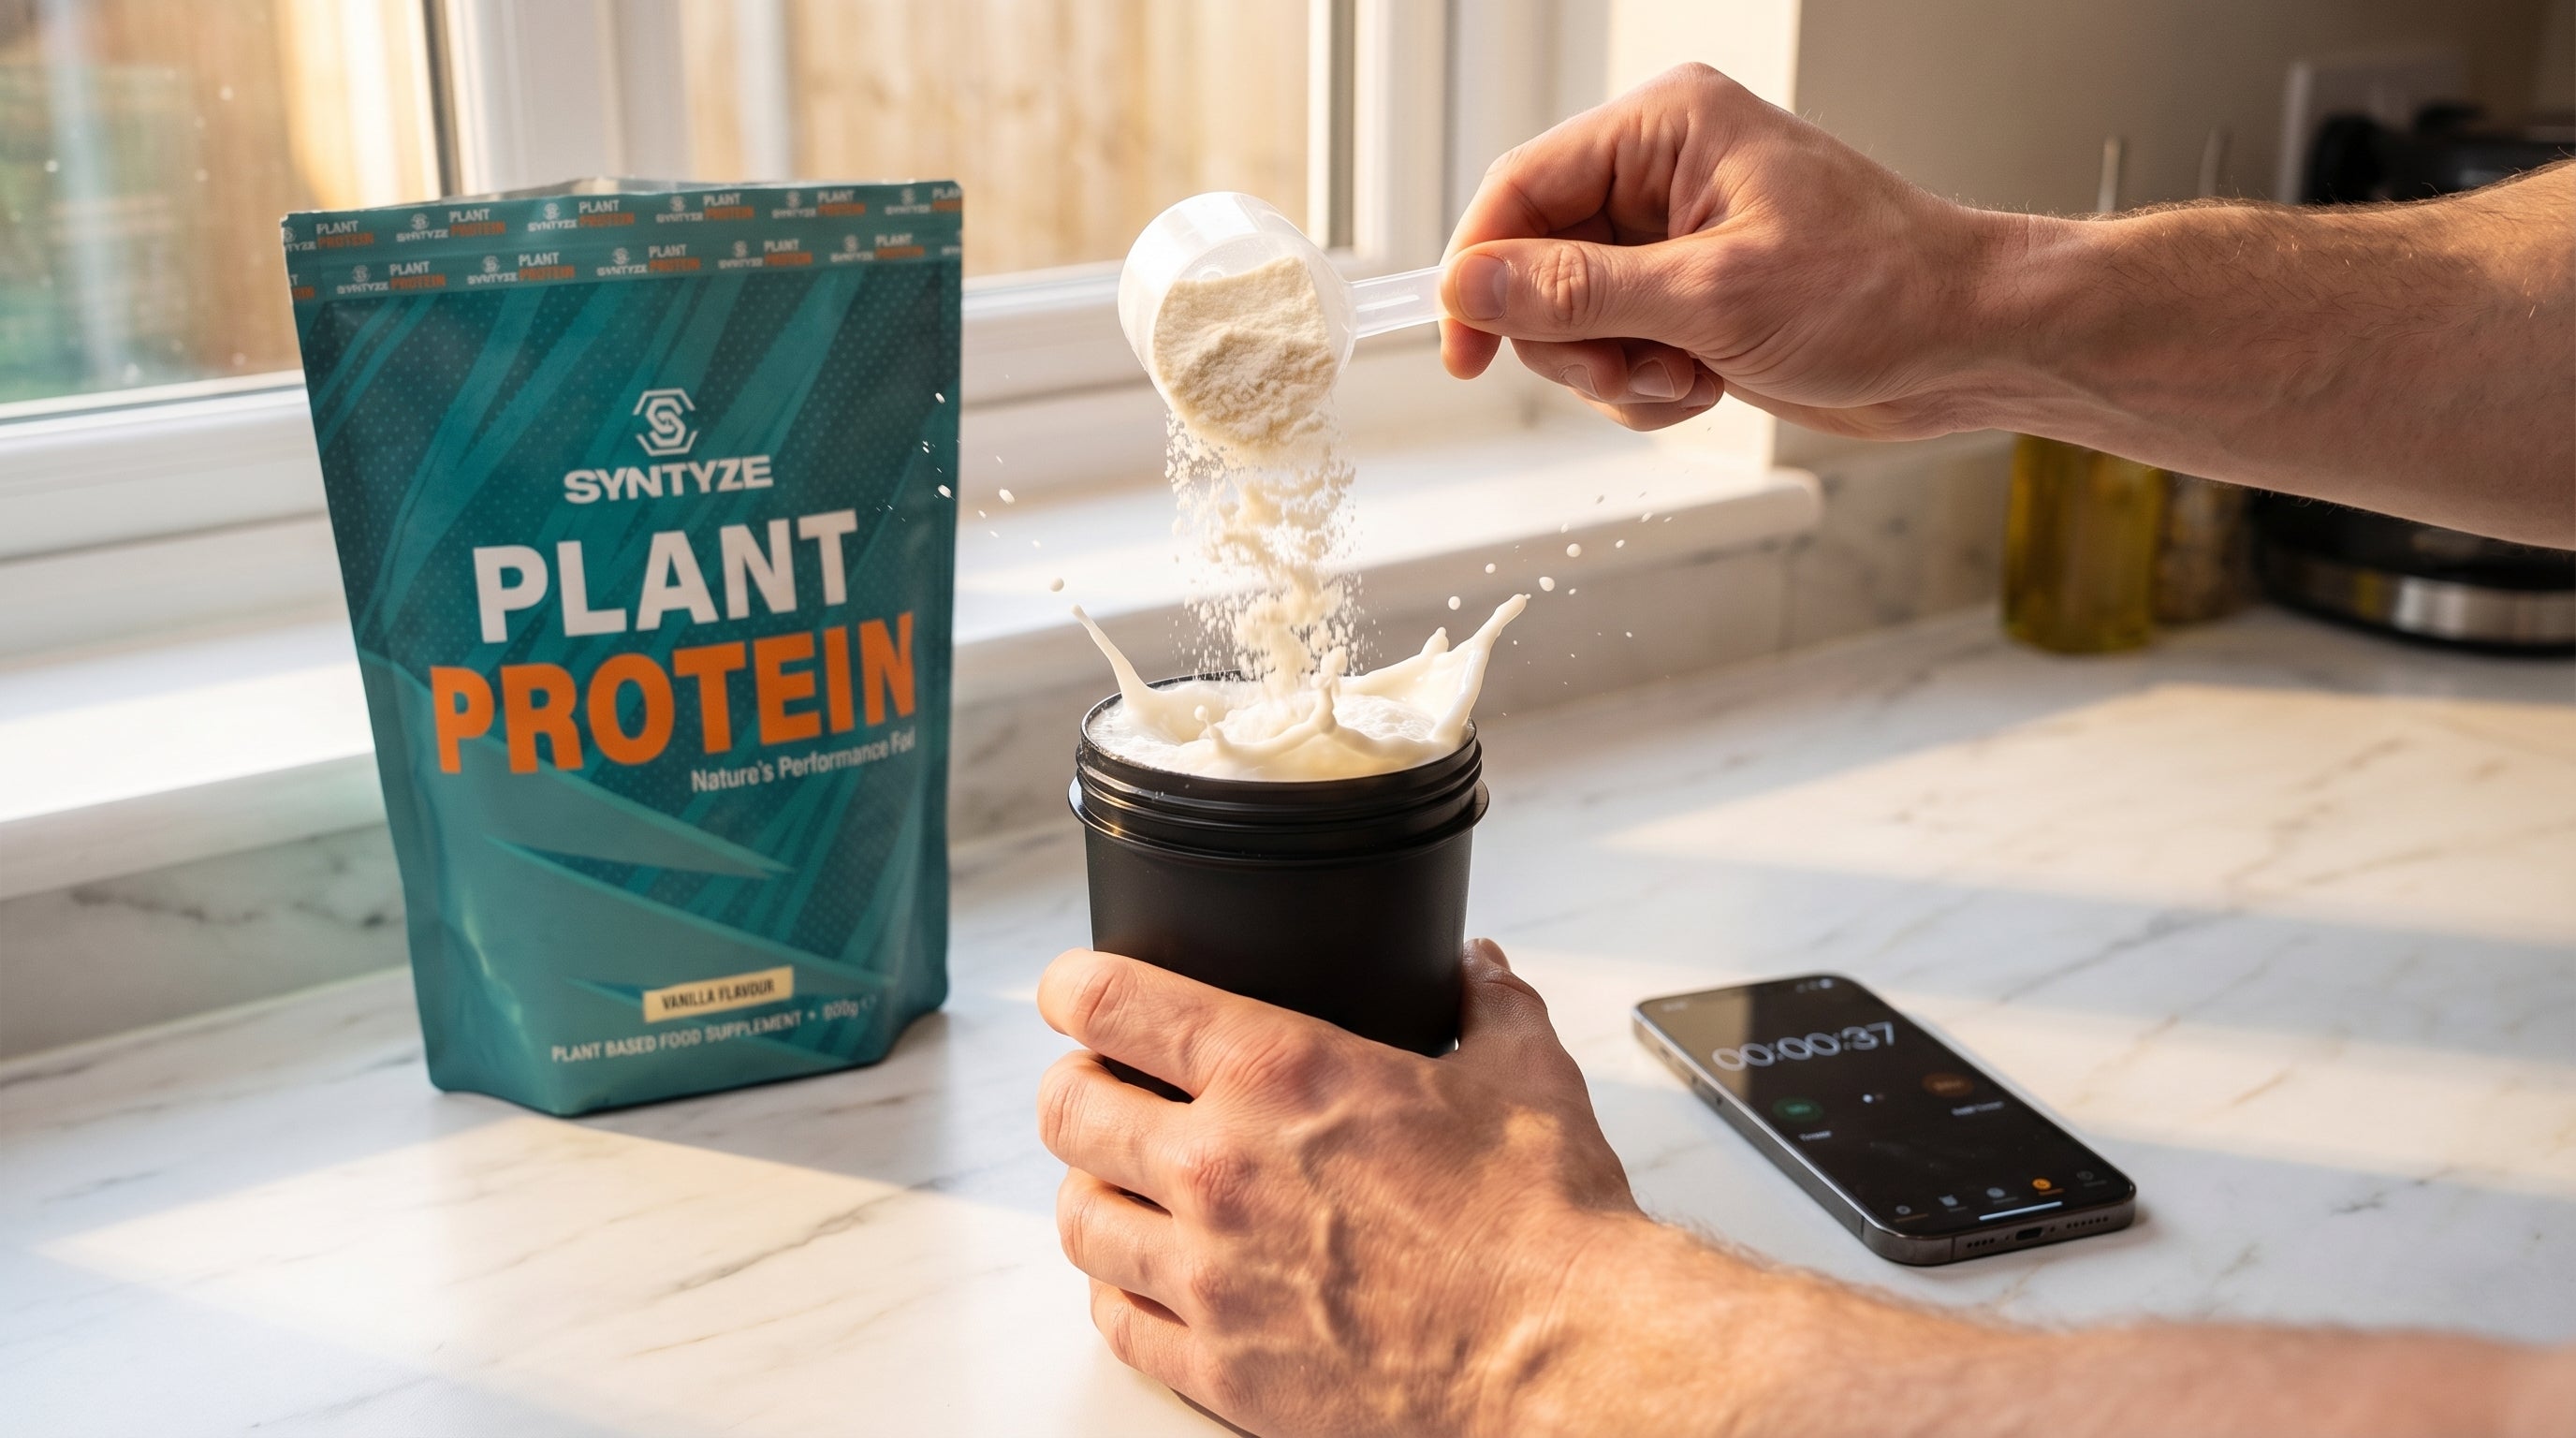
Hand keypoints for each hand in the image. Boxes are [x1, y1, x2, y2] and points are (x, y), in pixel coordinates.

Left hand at [1033, 940, 1647, 1435]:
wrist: (1565, 1361)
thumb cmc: (1545, 1225)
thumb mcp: (1526, 1074)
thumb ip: (1490, 1004)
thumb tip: (1478, 968)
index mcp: (1281, 1072)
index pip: (1113, 1002)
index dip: (1073, 987)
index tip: (1072, 990)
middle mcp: (1222, 1168)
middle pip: (1068, 1111)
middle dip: (1074, 1089)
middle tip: (1096, 1088)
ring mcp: (1211, 1276)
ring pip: (1078, 1219)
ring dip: (1091, 1191)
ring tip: (1119, 1184)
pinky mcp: (1221, 1372)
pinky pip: (1116, 1322)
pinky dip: (1120, 1292)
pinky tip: (1147, 1278)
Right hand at [1439, 62, 2022, 439]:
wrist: (1970, 344)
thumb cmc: (1880, 294)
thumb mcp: (1713, 297)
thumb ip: (1578, 293)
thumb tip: (1469, 284)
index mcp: (1666, 129)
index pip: (1521, 187)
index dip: (1479, 270)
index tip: (1464, 348)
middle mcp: (1661, 174)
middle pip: (1535, 262)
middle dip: (1571, 337)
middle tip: (1632, 369)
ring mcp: (1674, 241)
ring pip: (1571, 321)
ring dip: (1615, 372)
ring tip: (1687, 377)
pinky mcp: (1690, 298)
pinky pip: (1616, 354)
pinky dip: (1647, 389)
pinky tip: (1706, 386)